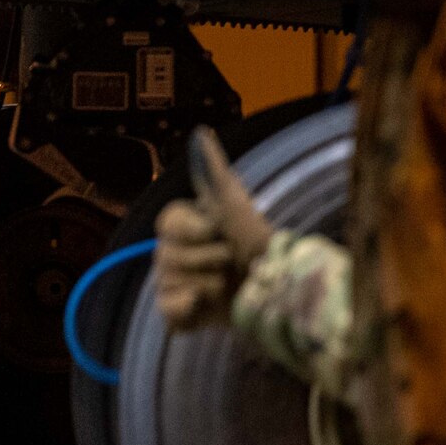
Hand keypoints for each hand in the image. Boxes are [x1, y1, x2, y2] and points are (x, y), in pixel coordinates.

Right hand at [153, 127, 273, 329]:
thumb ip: (213, 171)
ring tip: (228, 286)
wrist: (277, 291)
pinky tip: (207, 307)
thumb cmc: (256, 243)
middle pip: (169, 256)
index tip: (215, 231)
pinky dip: (189, 310)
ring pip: (171, 282)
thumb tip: (200, 132)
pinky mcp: (176, 313)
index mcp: (183, 226)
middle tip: (231, 261)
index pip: (168, 222)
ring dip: (208, 284)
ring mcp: (171, 283)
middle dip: (208, 259)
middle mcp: (171, 253)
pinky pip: (168, 309)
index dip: (193, 230)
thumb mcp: (235, 203)